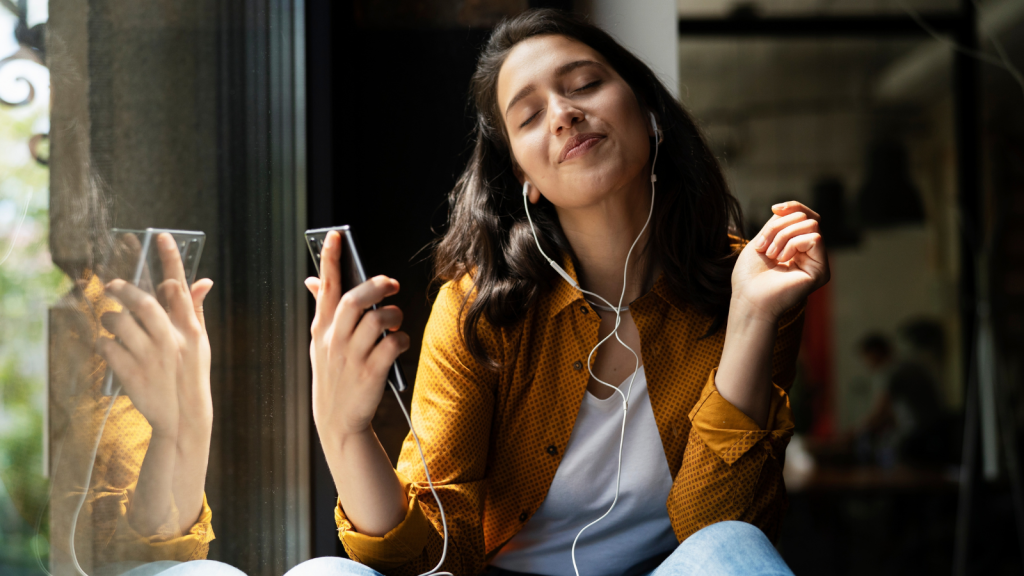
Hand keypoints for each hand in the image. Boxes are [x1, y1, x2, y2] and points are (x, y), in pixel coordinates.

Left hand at [97, 233, 214, 435]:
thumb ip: (195, 310)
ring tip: (110, 323)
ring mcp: (151, 358)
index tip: (160, 236)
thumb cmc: (191, 375)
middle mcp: (172, 340)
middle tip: (112, 285)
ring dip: (109, 319)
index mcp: (190, 329)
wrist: (184, 418)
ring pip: (120, 323)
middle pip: (143, 303)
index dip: (170, 259)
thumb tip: (202, 281)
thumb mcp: (200, 343)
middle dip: (123, 290)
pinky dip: (104, 344)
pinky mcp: (132, 374)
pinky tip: (109, 348)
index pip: (179, 286)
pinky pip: (107, 347)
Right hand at [304, 231, 409, 438]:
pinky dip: (400, 339)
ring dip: (393, 315)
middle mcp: (334, 340)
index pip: (325, 287)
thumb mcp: (320, 343)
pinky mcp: (371, 373)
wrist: (337, 422)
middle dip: (375, 286)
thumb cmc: (334, 376)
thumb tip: (313, 279)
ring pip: (376, 320)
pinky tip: (398, 343)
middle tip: (391, 284)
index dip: (330, 259)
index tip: (335, 236)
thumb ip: (321, 310)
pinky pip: (392, 344)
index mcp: (321, 329)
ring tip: (395, 320)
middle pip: (354, 300)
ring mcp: (351, 357)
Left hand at [732, 201, 829, 321]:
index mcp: (797, 247)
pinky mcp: (821, 271)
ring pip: (811, 225)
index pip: (805, 216)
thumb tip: (790, 209)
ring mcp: (817, 263)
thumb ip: (780, 223)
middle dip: (779, 226)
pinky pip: (815, 238)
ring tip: (771, 255)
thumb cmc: (749, 275)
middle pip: (806, 218)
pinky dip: (793, 244)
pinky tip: (782, 260)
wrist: (748, 299)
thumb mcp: (763, 239)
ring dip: (783, 235)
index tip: (775, 209)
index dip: (793, 207)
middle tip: (763, 247)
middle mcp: (810, 254)